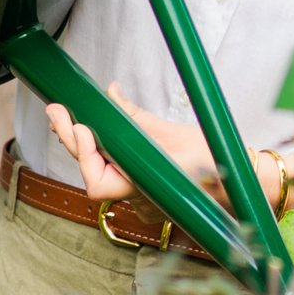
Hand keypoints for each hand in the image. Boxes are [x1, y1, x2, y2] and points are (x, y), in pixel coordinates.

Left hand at [45, 86, 221, 202]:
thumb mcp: (173, 134)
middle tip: (56, 111)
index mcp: (145, 188)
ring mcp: (139, 200)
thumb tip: (111, 94)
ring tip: (67, 118)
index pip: (98, 181)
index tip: (81, 126)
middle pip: (92, 174)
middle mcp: (137, 199)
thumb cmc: (212, 164)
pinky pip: (113, 174)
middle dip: (72, 141)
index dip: (85, 154)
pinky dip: (101, 154)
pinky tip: (91, 134)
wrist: (236, 184)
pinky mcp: (142, 193)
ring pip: (100, 174)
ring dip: (84, 148)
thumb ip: (135, 117)